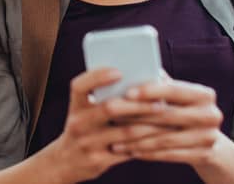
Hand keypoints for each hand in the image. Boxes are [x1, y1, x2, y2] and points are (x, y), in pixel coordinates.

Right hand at [42, 68, 176, 182]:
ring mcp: (88, 143)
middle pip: (110, 108)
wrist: (65, 162)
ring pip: (125, 132)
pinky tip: (160, 137)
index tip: (119, 72)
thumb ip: (102, 96)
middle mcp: (79, 123)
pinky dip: (147, 143)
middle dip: (138, 104)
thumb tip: (138, 80)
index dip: (98, 77)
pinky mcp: (99, 160)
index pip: (80, 86)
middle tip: (160, 101)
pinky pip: (129, 151)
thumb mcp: (83, 111)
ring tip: (168, 119)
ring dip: (150, 124)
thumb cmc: (84, 128)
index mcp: (76, 106)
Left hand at [109, 74, 225, 166]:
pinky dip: (147, 153)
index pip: (173, 90)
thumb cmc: (183, 111)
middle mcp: (210, 114)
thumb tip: (131, 70)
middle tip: (112, 117)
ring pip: (165, 139)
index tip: (127, 93)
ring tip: (115, 139)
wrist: (209, 141)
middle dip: (136, 116)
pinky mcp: (203, 155)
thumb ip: (160, 84)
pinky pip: (168, 155)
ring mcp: (208, 137)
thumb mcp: (178, 97)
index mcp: (204, 94)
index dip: (149, 91)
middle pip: (166, 116)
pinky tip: (130, 150)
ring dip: (136, 139)